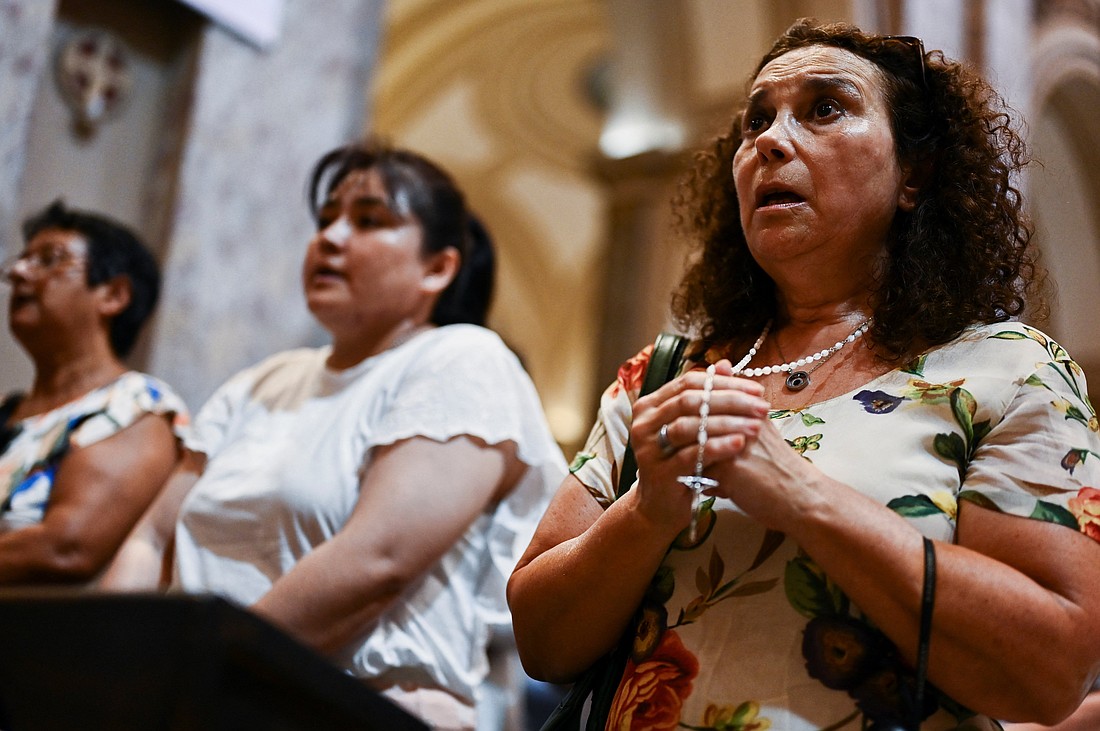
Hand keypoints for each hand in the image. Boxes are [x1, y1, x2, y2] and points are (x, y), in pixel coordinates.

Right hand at [629, 359, 770, 535]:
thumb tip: (724, 364)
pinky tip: (739, 445)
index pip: (690, 382)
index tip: (757, 389)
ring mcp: (648, 447)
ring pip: (690, 426)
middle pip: (690, 400)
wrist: (660, 507)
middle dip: (731, 401)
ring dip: (727, 423)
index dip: (725, 383)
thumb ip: (706, 397)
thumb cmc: (680, 463)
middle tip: (761, 407)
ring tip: (756, 427)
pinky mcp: (658, 472)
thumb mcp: (694, 428)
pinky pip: (690, 454)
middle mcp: (644, 422)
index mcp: (651, 405)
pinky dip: (717, 447)